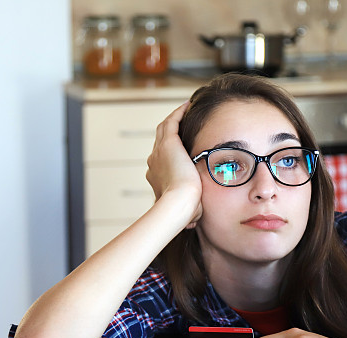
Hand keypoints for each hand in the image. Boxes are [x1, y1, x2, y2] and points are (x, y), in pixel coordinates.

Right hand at [145, 101, 202, 227]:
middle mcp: (153, 162)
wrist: (178, 205)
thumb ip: (190, 213)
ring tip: (185, 111)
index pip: (162, 162)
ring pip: (164, 129)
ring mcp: (159, 152)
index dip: (171, 155)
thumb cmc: (183, 212)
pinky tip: (188, 105)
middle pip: (160, 143)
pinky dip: (179, 113)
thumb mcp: (187, 211)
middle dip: (171, 134)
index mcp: (157, 177)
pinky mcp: (168, 143)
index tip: (183, 151)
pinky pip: (172, 122)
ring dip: (174, 120)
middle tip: (184, 125)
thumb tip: (192, 222)